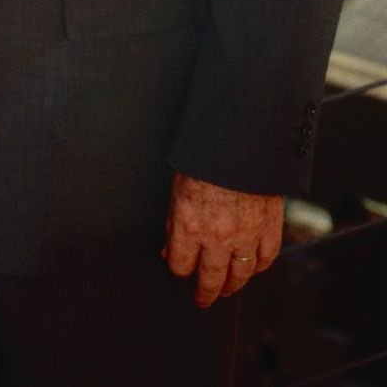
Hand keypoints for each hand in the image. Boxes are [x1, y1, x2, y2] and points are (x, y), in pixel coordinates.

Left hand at [162, 171, 283, 306]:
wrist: (242, 141)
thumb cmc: (205, 160)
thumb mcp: (177, 188)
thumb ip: (174, 223)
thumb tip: (169, 250)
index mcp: (189, 224)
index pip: (180, 265)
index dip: (178, 269)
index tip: (179, 269)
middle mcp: (217, 237)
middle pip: (210, 279)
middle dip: (204, 292)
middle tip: (202, 299)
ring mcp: (246, 236)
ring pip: (239, 276)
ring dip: (232, 285)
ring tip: (226, 289)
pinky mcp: (269, 229)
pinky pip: (265, 260)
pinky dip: (257, 267)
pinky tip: (251, 268)